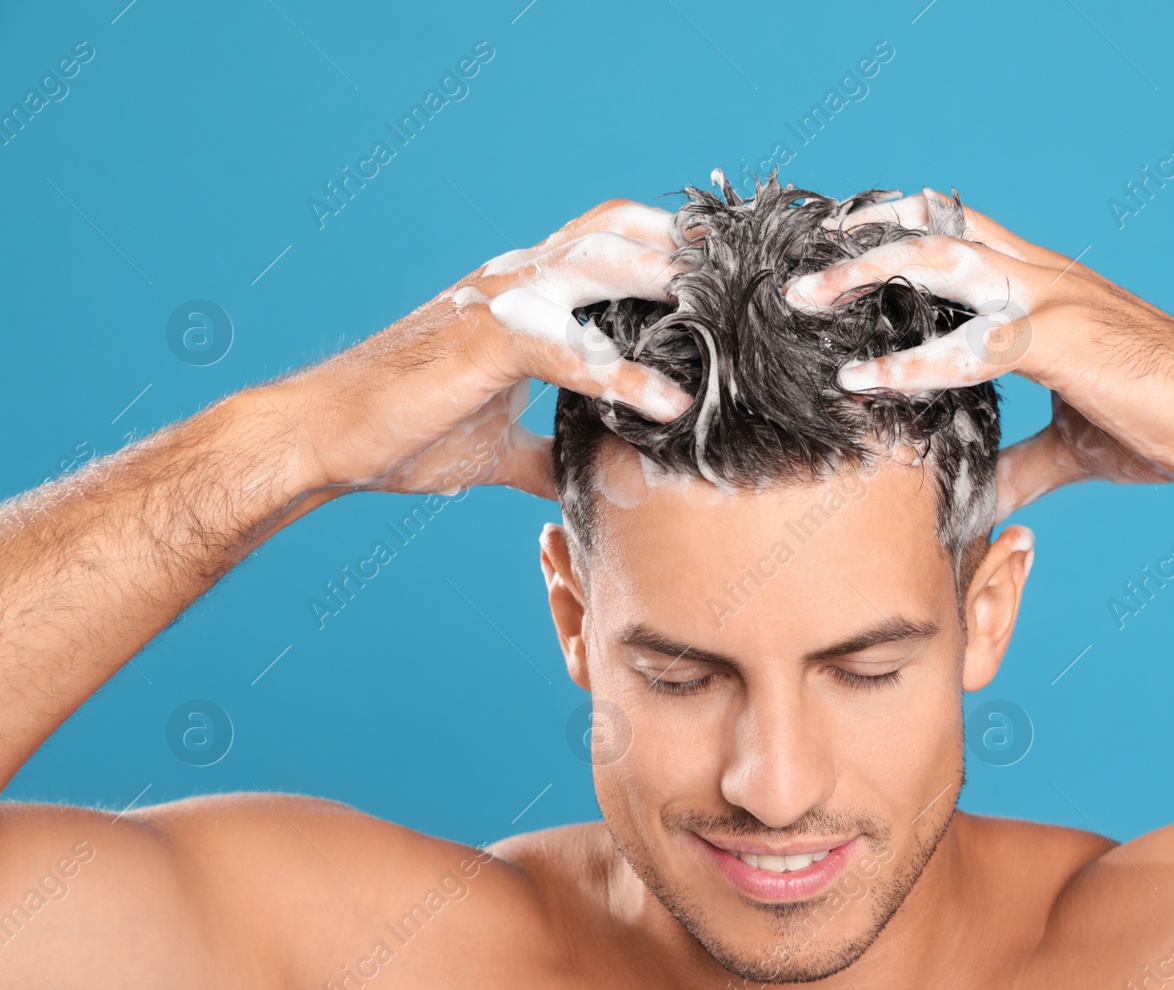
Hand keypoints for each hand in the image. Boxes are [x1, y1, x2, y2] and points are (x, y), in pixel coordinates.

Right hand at [264, 200, 692, 499]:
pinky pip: (571, 348)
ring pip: (600, 261)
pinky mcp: (488, 341)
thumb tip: (583, 476)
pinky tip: (668, 406)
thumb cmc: (403, 431)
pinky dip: (625, 374)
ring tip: (728, 318)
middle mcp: (516, 280)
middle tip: (747, 282)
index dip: (667, 251)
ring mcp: (501, 302)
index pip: (608, 243)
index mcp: (523, 293)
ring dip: (667, 283)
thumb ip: (543, 451)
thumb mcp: (493, 446)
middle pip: (618, 229)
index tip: (722, 279)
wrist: (326, 437)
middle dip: (684, 249)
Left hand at [785, 191, 1173, 517]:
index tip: (838, 254)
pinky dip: (914, 364)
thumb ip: (1019, 464)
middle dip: (863, 244)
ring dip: (870, 275)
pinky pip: (974, 344)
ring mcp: (1054, 301)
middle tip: (801, 276)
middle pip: (937, 231)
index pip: (958, 238)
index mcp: (1045, 289)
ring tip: (810, 299)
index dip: (897, 236)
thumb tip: (978, 501)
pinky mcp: (1066, 341)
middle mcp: (1044, 278)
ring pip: (945, 261)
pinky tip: (867, 383)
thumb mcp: (1074, 444)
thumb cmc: (1168, 421)